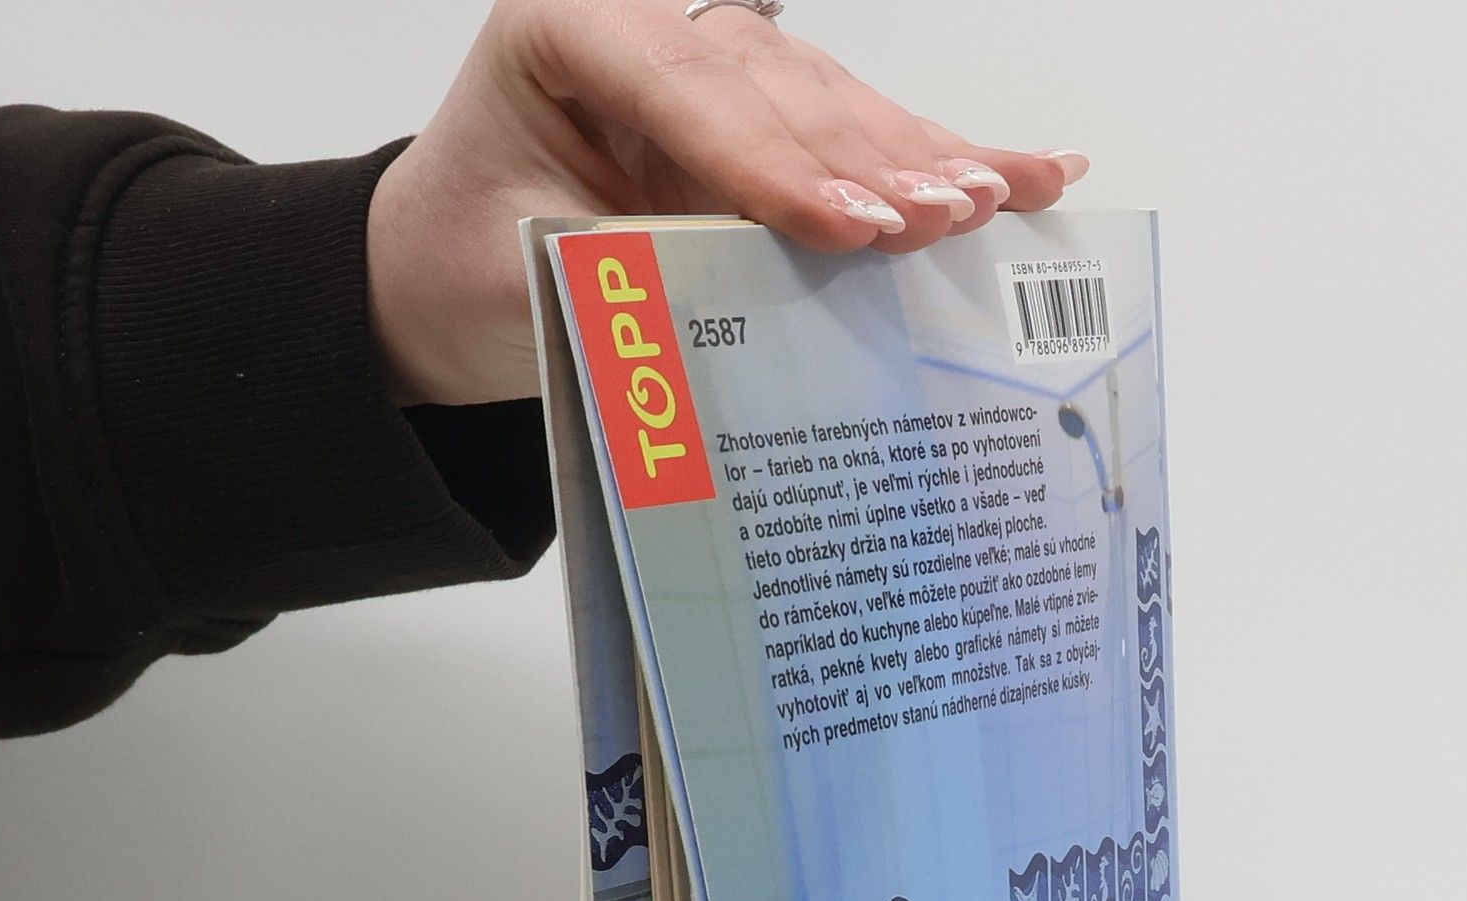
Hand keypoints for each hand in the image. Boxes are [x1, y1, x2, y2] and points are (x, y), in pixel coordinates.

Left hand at [366, 0, 1088, 406]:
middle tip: (951, 214)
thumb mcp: (529, 278)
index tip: (849, 231)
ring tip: (1000, 199)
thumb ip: (640, 275)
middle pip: (778, 89)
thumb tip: (764, 306)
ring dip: (922, 157)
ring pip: (832, 101)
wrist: (442, 275)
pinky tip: (1024, 167)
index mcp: (564, 31)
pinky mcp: (756, 116)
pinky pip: (852, 131)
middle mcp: (647, 27)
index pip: (688, 92)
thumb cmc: (466, 269)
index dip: (774, 166)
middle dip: (870, 161)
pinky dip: (933, 156)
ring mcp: (711, 65)